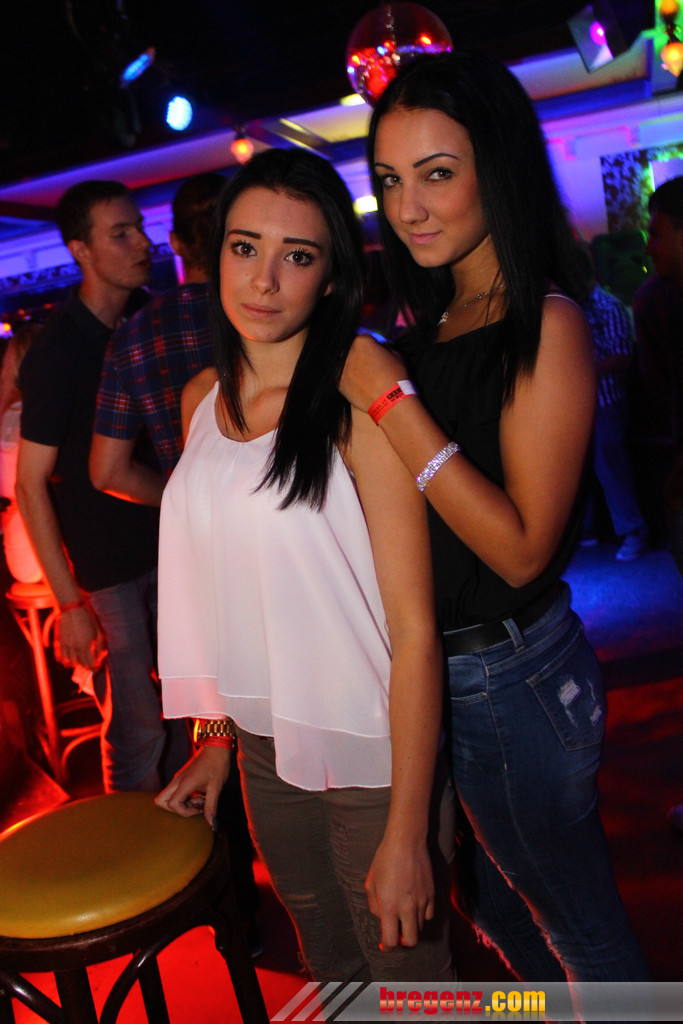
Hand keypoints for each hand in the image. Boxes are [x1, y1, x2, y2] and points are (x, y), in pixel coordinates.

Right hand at [54, 605, 106, 670]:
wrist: (72, 607)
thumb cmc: (88, 617)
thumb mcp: (98, 630)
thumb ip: (100, 644)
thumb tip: (101, 656)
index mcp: (86, 644)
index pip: (90, 664)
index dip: (94, 668)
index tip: (96, 669)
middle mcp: (75, 647)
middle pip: (79, 665)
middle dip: (85, 666)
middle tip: (88, 664)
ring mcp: (66, 645)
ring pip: (68, 663)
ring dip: (74, 664)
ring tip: (79, 661)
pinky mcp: (59, 642)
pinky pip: (59, 656)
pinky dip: (64, 660)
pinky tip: (68, 658)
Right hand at [155, 744, 231, 827]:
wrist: (216, 747)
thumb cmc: (217, 765)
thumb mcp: (216, 787)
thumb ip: (211, 807)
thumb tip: (211, 824)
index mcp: (184, 783)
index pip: (172, 804)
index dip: (184, 812)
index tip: (199, 809)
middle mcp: (177, 781)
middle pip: (160, 801)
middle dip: (175, 810)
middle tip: (193, 806)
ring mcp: (178, 778)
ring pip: (167, 796)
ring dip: (181, 803)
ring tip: (199, 800)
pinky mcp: (182, 777)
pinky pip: (175, 792)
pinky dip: (184, 798)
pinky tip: (199, 794)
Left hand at [340, 334, 407, 411]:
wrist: (389, 401)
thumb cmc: (395, 377)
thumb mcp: (396, 354)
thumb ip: (384, 347)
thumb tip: (380, 346)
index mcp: (362, 341)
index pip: (362, 338)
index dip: (369, 346)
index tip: (373, 353)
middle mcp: (348, 351)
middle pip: (350, 349)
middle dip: (357, 354)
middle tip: (366, 365)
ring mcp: (340, 367)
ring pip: (343, 362)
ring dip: (350, 365)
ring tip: (361, 375)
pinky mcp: (337, 381)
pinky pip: (340, 375)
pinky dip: (346, 378)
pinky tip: (357, 383)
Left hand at [365, 835, 433, 950]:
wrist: (406, 841)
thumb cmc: (384, 860)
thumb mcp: (371, 883)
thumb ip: (375, 906)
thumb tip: (382, 919)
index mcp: (389, 906)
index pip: (391, 941)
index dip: (387, 947)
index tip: (384, 944)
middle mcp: (407, 907)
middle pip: (411, 941)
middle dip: (403, 942)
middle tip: (396, 933)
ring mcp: (422, 901)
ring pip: (420, 927)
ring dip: (410, 926)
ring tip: (403, 913)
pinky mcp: (432, 894)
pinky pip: (429, 915)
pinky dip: (421, 915)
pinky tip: (414, 905)